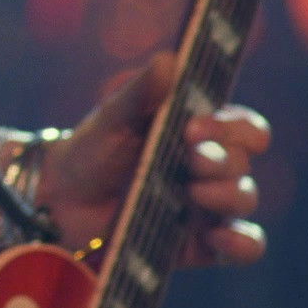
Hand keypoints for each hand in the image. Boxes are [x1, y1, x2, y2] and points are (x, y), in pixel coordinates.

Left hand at [35, 52, 269, 267]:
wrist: (61, 201)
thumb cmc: (93, 149)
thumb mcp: (113, 117)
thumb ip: (141, 92)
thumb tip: (169, 60)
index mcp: (201, 133)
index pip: (246, 127)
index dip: (233, 126)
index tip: (194, 127)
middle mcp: (211, 169)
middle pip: (243, 162)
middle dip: (221, 159)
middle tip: (190, 157)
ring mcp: (208, 207)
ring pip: (244, 199)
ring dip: (227, 194)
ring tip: (193, 192)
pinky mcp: (200, 245)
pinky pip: (243, 247)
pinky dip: (240, 243)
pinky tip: (217, 237)